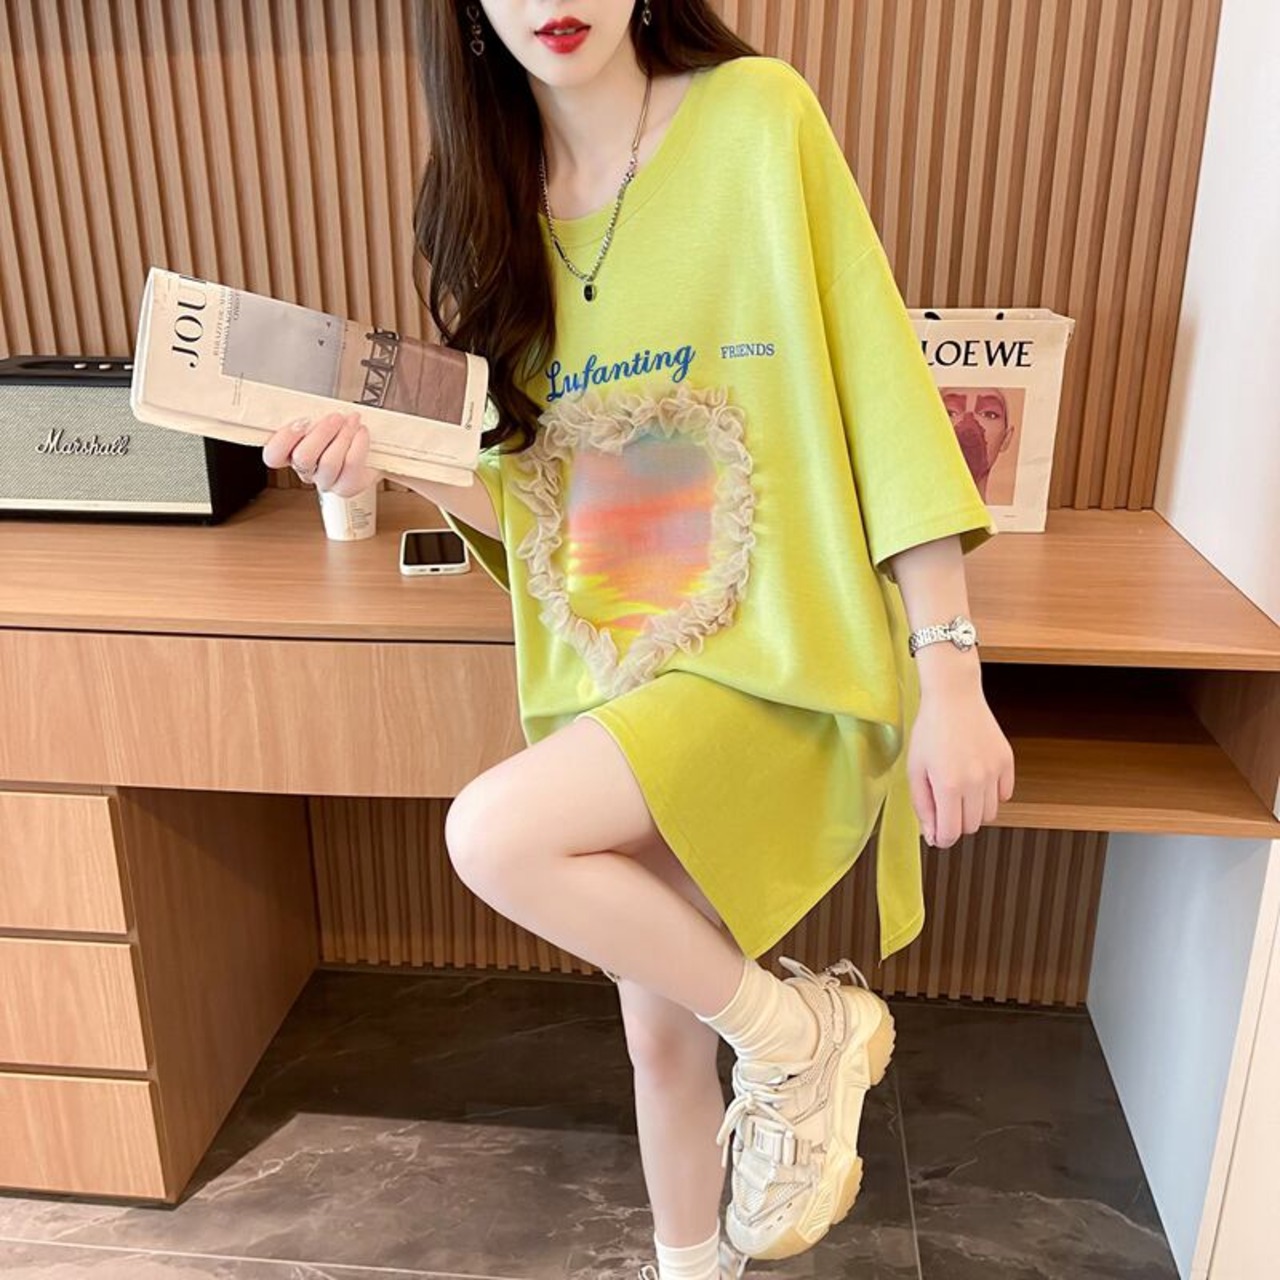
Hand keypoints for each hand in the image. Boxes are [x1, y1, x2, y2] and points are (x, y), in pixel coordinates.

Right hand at [261, 411, 384, 497]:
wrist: (373, 447)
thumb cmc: (342, 429)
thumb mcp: (322, 417)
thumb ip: (311, 414)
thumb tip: (312, 405)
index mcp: (291, 453)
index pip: (274, 455)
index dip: (284, 440)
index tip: (302, 421)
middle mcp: (306, 471)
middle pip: (303, 458)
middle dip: (321, 433)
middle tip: (336, 417)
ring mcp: (326, 481)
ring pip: (328, 462)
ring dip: (343, 436)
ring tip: (353, 420)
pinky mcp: (347, 486)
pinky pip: (350, 466)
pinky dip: (358, 445)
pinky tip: (361, 432)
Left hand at [906, 678, 1014, 847]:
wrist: (954, 697)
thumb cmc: (930, 730)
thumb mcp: (915, 770)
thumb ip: (923, 806)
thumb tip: (932, 835)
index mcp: (948, 785)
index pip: (951, 833)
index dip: (942, 838)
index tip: (937, 834)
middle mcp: (975, 781)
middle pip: (971, 826)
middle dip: (956, 822)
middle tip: (944, 802)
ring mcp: (994, 772)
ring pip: (989, 814)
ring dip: (974, 809)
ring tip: (959, 787)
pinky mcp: (1007, 762)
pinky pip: (1005, 795)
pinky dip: (991, 794)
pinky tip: (976, 778)